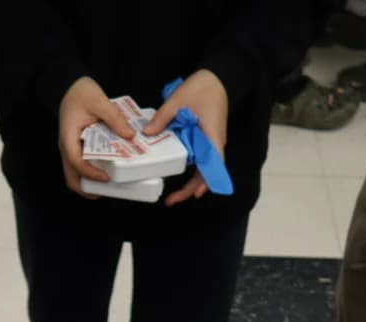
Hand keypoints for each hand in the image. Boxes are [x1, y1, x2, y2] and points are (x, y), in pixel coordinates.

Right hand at [58, 76, 134, 196]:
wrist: (70, 86)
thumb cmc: (80, 93)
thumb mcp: (99, 102)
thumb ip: (114, 118)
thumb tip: (130, 135)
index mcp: (68, 138)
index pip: (76, 162)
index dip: (91, 173)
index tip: (107, 177)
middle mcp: (67, 147)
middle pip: (71, 177)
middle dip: (87, 188)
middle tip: (106, 192)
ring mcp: (71, 149)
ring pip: (75, 174)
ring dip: (90, 182)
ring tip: (109, 185)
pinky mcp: (77, 147)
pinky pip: (82, 165)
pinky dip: (92, 172)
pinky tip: (107, 170)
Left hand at [146, 69, 227, 205]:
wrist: (218, 77)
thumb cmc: (203, 87)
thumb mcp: (179, 100)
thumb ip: (163, 117)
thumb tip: (147, 133)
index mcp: (211, 136)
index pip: (212, 164)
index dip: (204, 180)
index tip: (195, 194)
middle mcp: (214, 143)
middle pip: (206, 173)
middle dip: (191, 188)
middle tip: (171, 200)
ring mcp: (210, 142)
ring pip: (203, 168)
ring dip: (190, 181)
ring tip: (173, 194)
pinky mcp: (205, 139)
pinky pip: (199, 158)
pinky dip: (189, 168)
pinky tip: (175, 171)